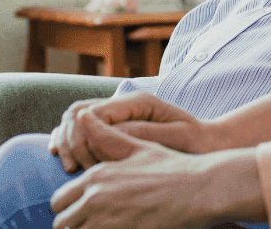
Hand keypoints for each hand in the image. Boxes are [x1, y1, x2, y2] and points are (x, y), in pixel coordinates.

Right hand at [49, 91, 215, 172]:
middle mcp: (125, 103)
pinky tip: (65, 160)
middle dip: (71, 140)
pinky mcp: (112, 125)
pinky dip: (68, 141)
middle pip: (79, 112)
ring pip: (74, 118)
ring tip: (72, 168)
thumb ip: (144, 132)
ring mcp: (117, 112)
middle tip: (76, 169)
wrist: (205, 142)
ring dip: (67, 142)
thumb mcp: (176, 137)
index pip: (96, 112)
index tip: (88, 165)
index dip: (84, 137)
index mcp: (140, 102)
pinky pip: (80, 127)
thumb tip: (111, 132)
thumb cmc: (194, 141)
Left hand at [50, 113, 263, 228]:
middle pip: (61, 223)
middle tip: (97, 222)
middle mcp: (95, 198)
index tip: (88, 209)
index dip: (71, 206)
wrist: (199, 190)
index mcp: (97, 175)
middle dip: (74, 224)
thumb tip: (83, 116)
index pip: (59, 200)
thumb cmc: (172, 168)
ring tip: (110, 224)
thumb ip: (107, 136)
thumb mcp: (139, 147)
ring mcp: (104, 222)